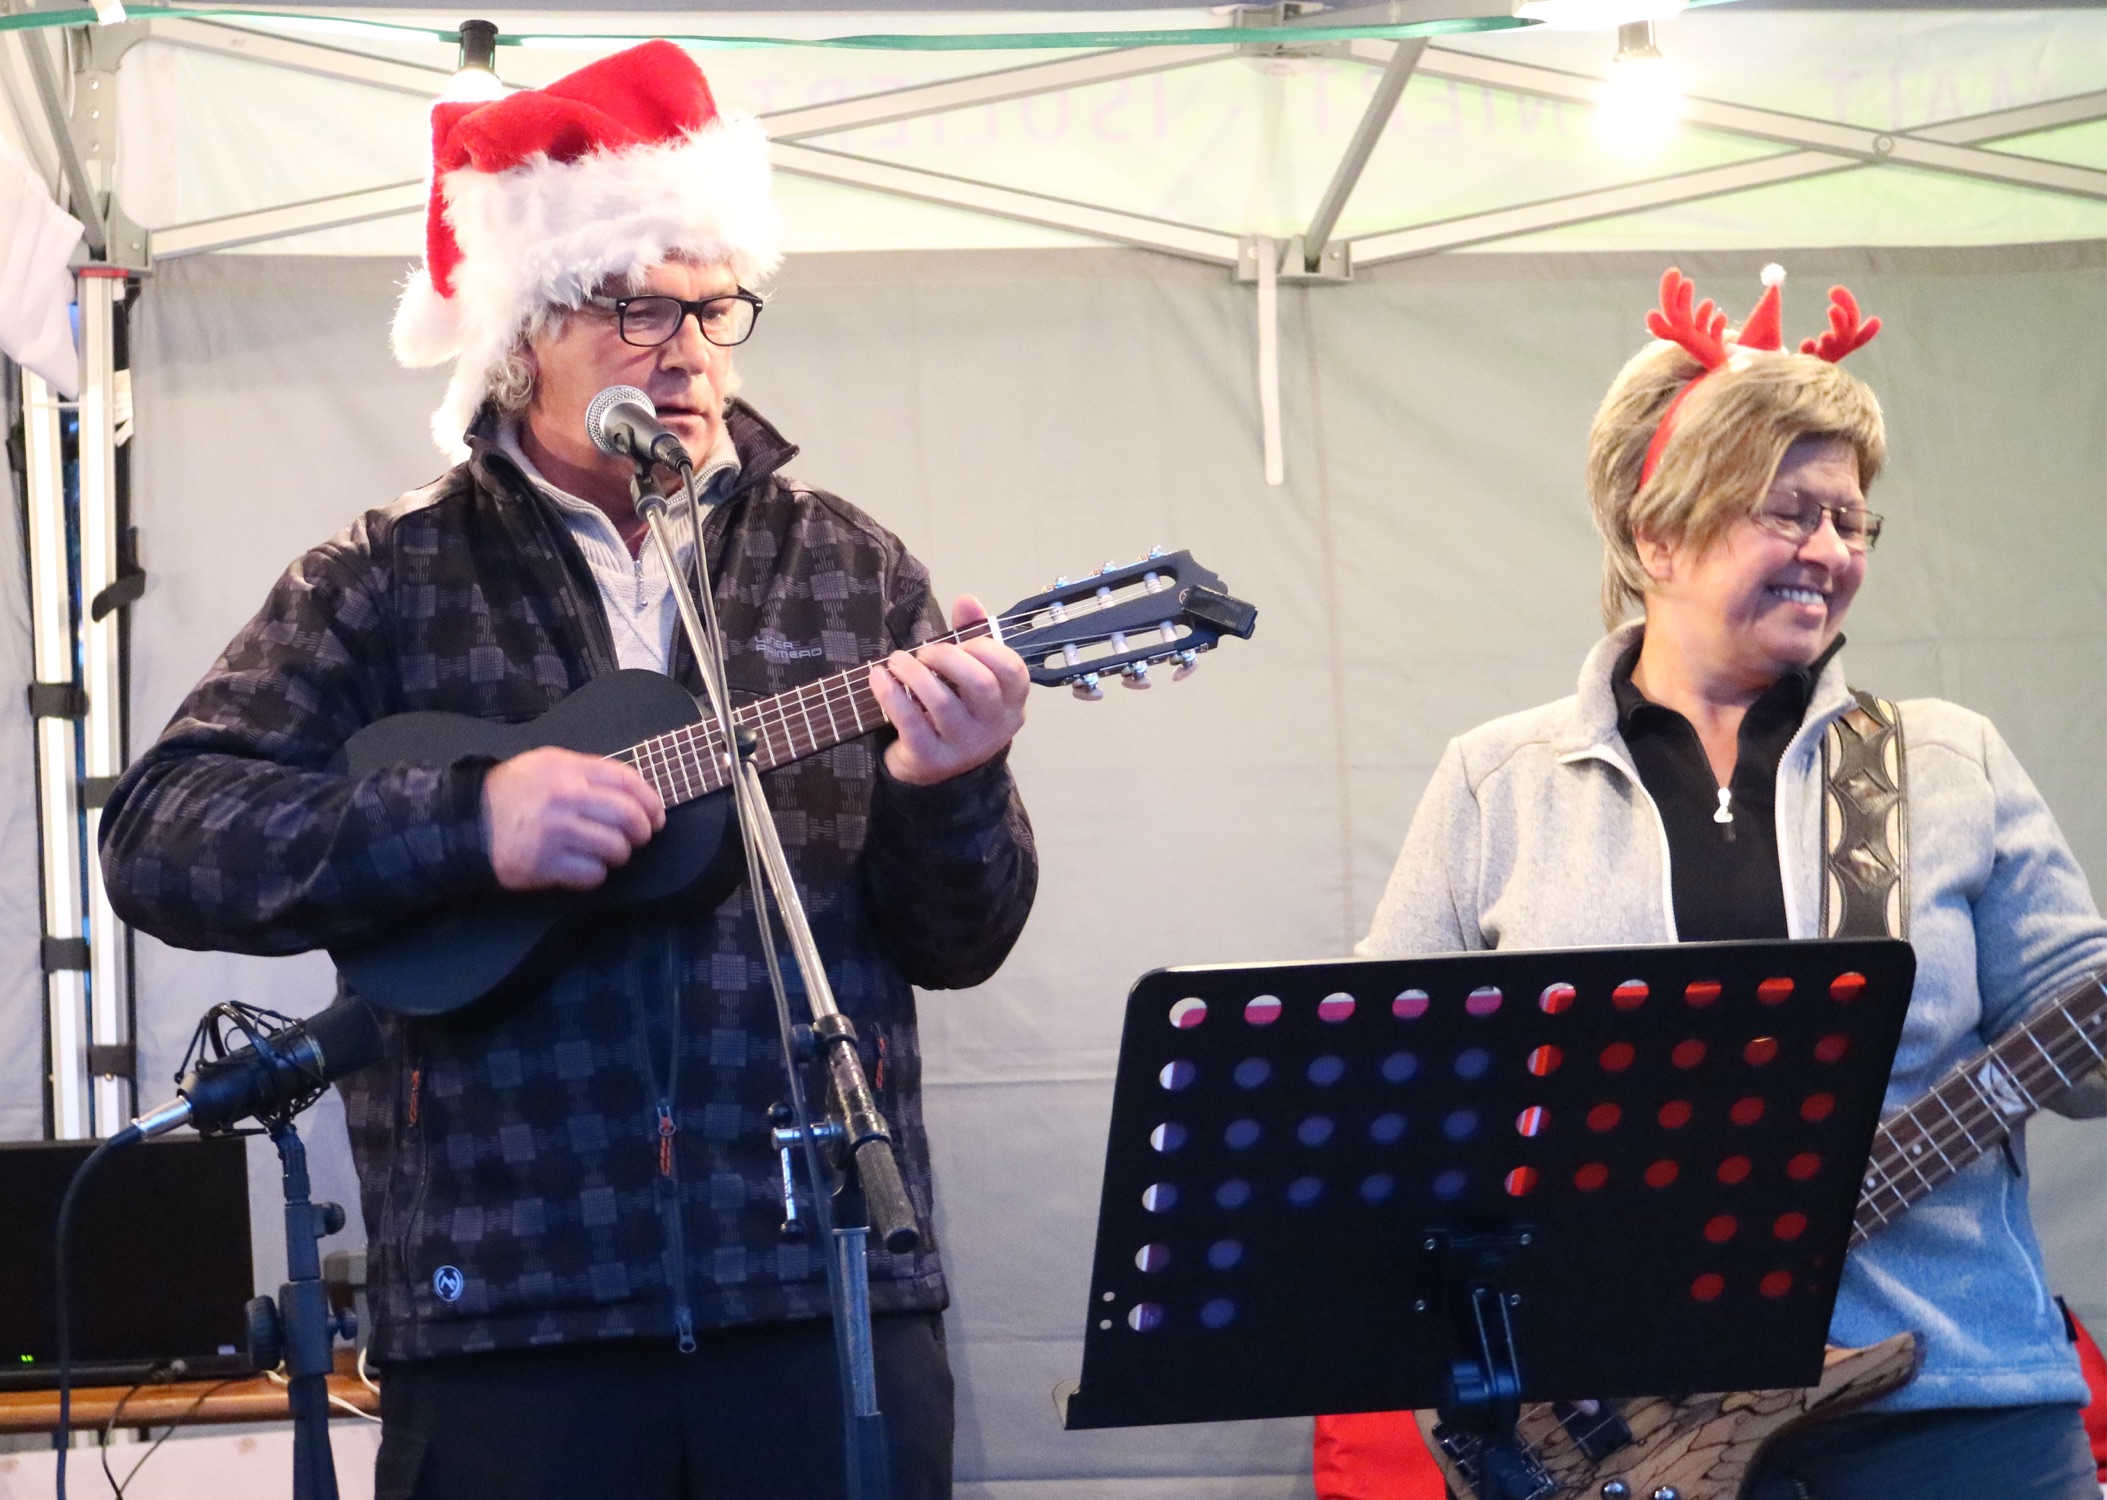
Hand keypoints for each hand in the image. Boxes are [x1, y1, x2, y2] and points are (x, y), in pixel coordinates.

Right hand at [481, 747, 664, 890]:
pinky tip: (582, 866)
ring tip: (605, 853)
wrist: (467, 822)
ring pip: (616, 848)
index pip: (627, 780)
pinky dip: (595, 874)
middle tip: (638, 839)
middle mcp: (564, 797)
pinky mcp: (545, 864)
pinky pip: (593, 874)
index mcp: (567, 768)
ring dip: (618, 855)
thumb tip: (633, 791)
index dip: (650, 800)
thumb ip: (587, 772)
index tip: (656, 815)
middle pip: (629, 816)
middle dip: (642, 831)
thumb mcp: (546, 764)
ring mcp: (555, 832)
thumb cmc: (511, 793)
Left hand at [870, 594, 1029, 786]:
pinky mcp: (931, 758)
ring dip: (913, 673)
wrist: (936, 769)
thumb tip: (968, 599)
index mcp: (1011, 703)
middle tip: (924, 653)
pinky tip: (877, 677)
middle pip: (980, 684)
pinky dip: (890, 694)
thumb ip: (972, 634)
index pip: (1013, 670)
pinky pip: (910, 722)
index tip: (961, 643)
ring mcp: (963, 746)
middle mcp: (994, 727)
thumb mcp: (970, 674)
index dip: (986, 647)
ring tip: (896, 660)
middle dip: (947, 657)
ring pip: (941, 702)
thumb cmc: (957, 710)